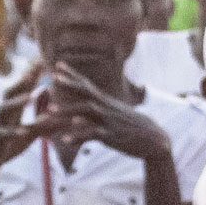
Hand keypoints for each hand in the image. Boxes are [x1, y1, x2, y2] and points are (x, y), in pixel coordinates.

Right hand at [0, 68, 48, 181]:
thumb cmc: (7, 146)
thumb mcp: (28, 133)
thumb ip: (41, 121)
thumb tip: (59, 112)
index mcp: (13, 111)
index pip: (22, 89)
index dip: (32, 76)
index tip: (42, 60)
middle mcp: (4, 114)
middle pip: (12, 93)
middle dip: (24, 80)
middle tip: (36, 68)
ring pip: (5, 110)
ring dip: (18, 103)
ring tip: (30, 96)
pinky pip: (4, 134)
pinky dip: (13, 132)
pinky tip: (22, 131)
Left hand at [42, 63, 171, 163]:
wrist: (155, 140)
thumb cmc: (134, 128)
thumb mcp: (117, 115)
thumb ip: (102, 109)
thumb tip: (88, 109)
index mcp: (106, 102)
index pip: (87, 84)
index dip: (72, 74)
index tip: (58, 64)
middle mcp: (107, 107)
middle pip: (86, 92)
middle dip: (69, 84)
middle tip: (53, 77)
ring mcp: (109, 120)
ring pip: (86, 111)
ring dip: (67, 109)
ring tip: (50, 110)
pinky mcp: (112, 136)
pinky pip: (93, 134)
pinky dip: (79, 136)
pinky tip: (65, 140)